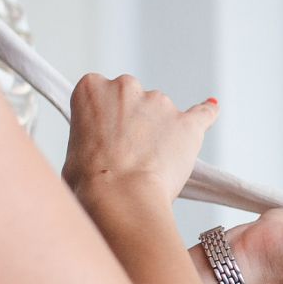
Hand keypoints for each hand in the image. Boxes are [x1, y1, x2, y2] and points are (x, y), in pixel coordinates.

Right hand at [62, 74, 215, 199]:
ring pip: (161, 111)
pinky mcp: (187, 123)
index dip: (104, 117)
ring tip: (151, 164)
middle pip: (132, 97)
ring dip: (159, 130)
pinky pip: (202, 113)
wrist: (119, 197)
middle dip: (131, 120)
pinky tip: (209, 111)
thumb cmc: (89, 182)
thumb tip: (98, 149)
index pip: (99, 90)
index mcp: (91, 88)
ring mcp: (159, 103)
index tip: (105, 135)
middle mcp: (126, 86)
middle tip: (127, 153)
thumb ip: (90, 136)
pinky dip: (205, 114)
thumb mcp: (73, 150)